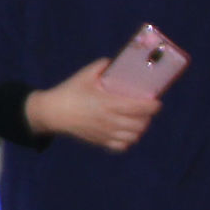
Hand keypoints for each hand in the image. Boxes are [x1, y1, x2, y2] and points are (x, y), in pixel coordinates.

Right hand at [27, 59, 158, 152]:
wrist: (53, 113)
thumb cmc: (70, 91)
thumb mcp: (85, 75)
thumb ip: (101, 66)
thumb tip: (116, 62)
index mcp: (107, 103)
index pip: (138, 108)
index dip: (152, 106)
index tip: (157, 102)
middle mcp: (109, 120)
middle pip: (139, 124)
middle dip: (147, 117)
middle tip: (147, 109)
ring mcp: (105, 133)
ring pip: (132, 137)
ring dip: (139, 129)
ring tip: (138, 120)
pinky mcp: (99, 141)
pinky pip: (121, 146)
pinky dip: (128, 141)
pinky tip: (126, 132)